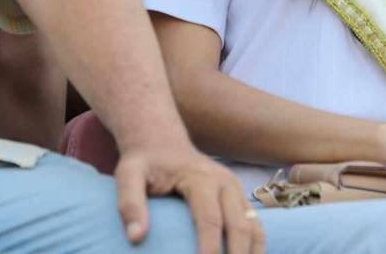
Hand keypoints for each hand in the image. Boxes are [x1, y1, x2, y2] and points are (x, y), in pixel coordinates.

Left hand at [115, 147, 263, 253]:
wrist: (163, 141)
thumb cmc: (145, 162)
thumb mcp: (128, 174)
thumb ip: (130, 204)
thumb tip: (136, 238)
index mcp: (202, 177)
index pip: (209, 219)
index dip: (210, 248)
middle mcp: (226, 183)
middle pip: (239, 226)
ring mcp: (236, 190)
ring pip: (254, 227)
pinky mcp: (238, 198)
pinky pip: (255, 225)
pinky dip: (256, 247)